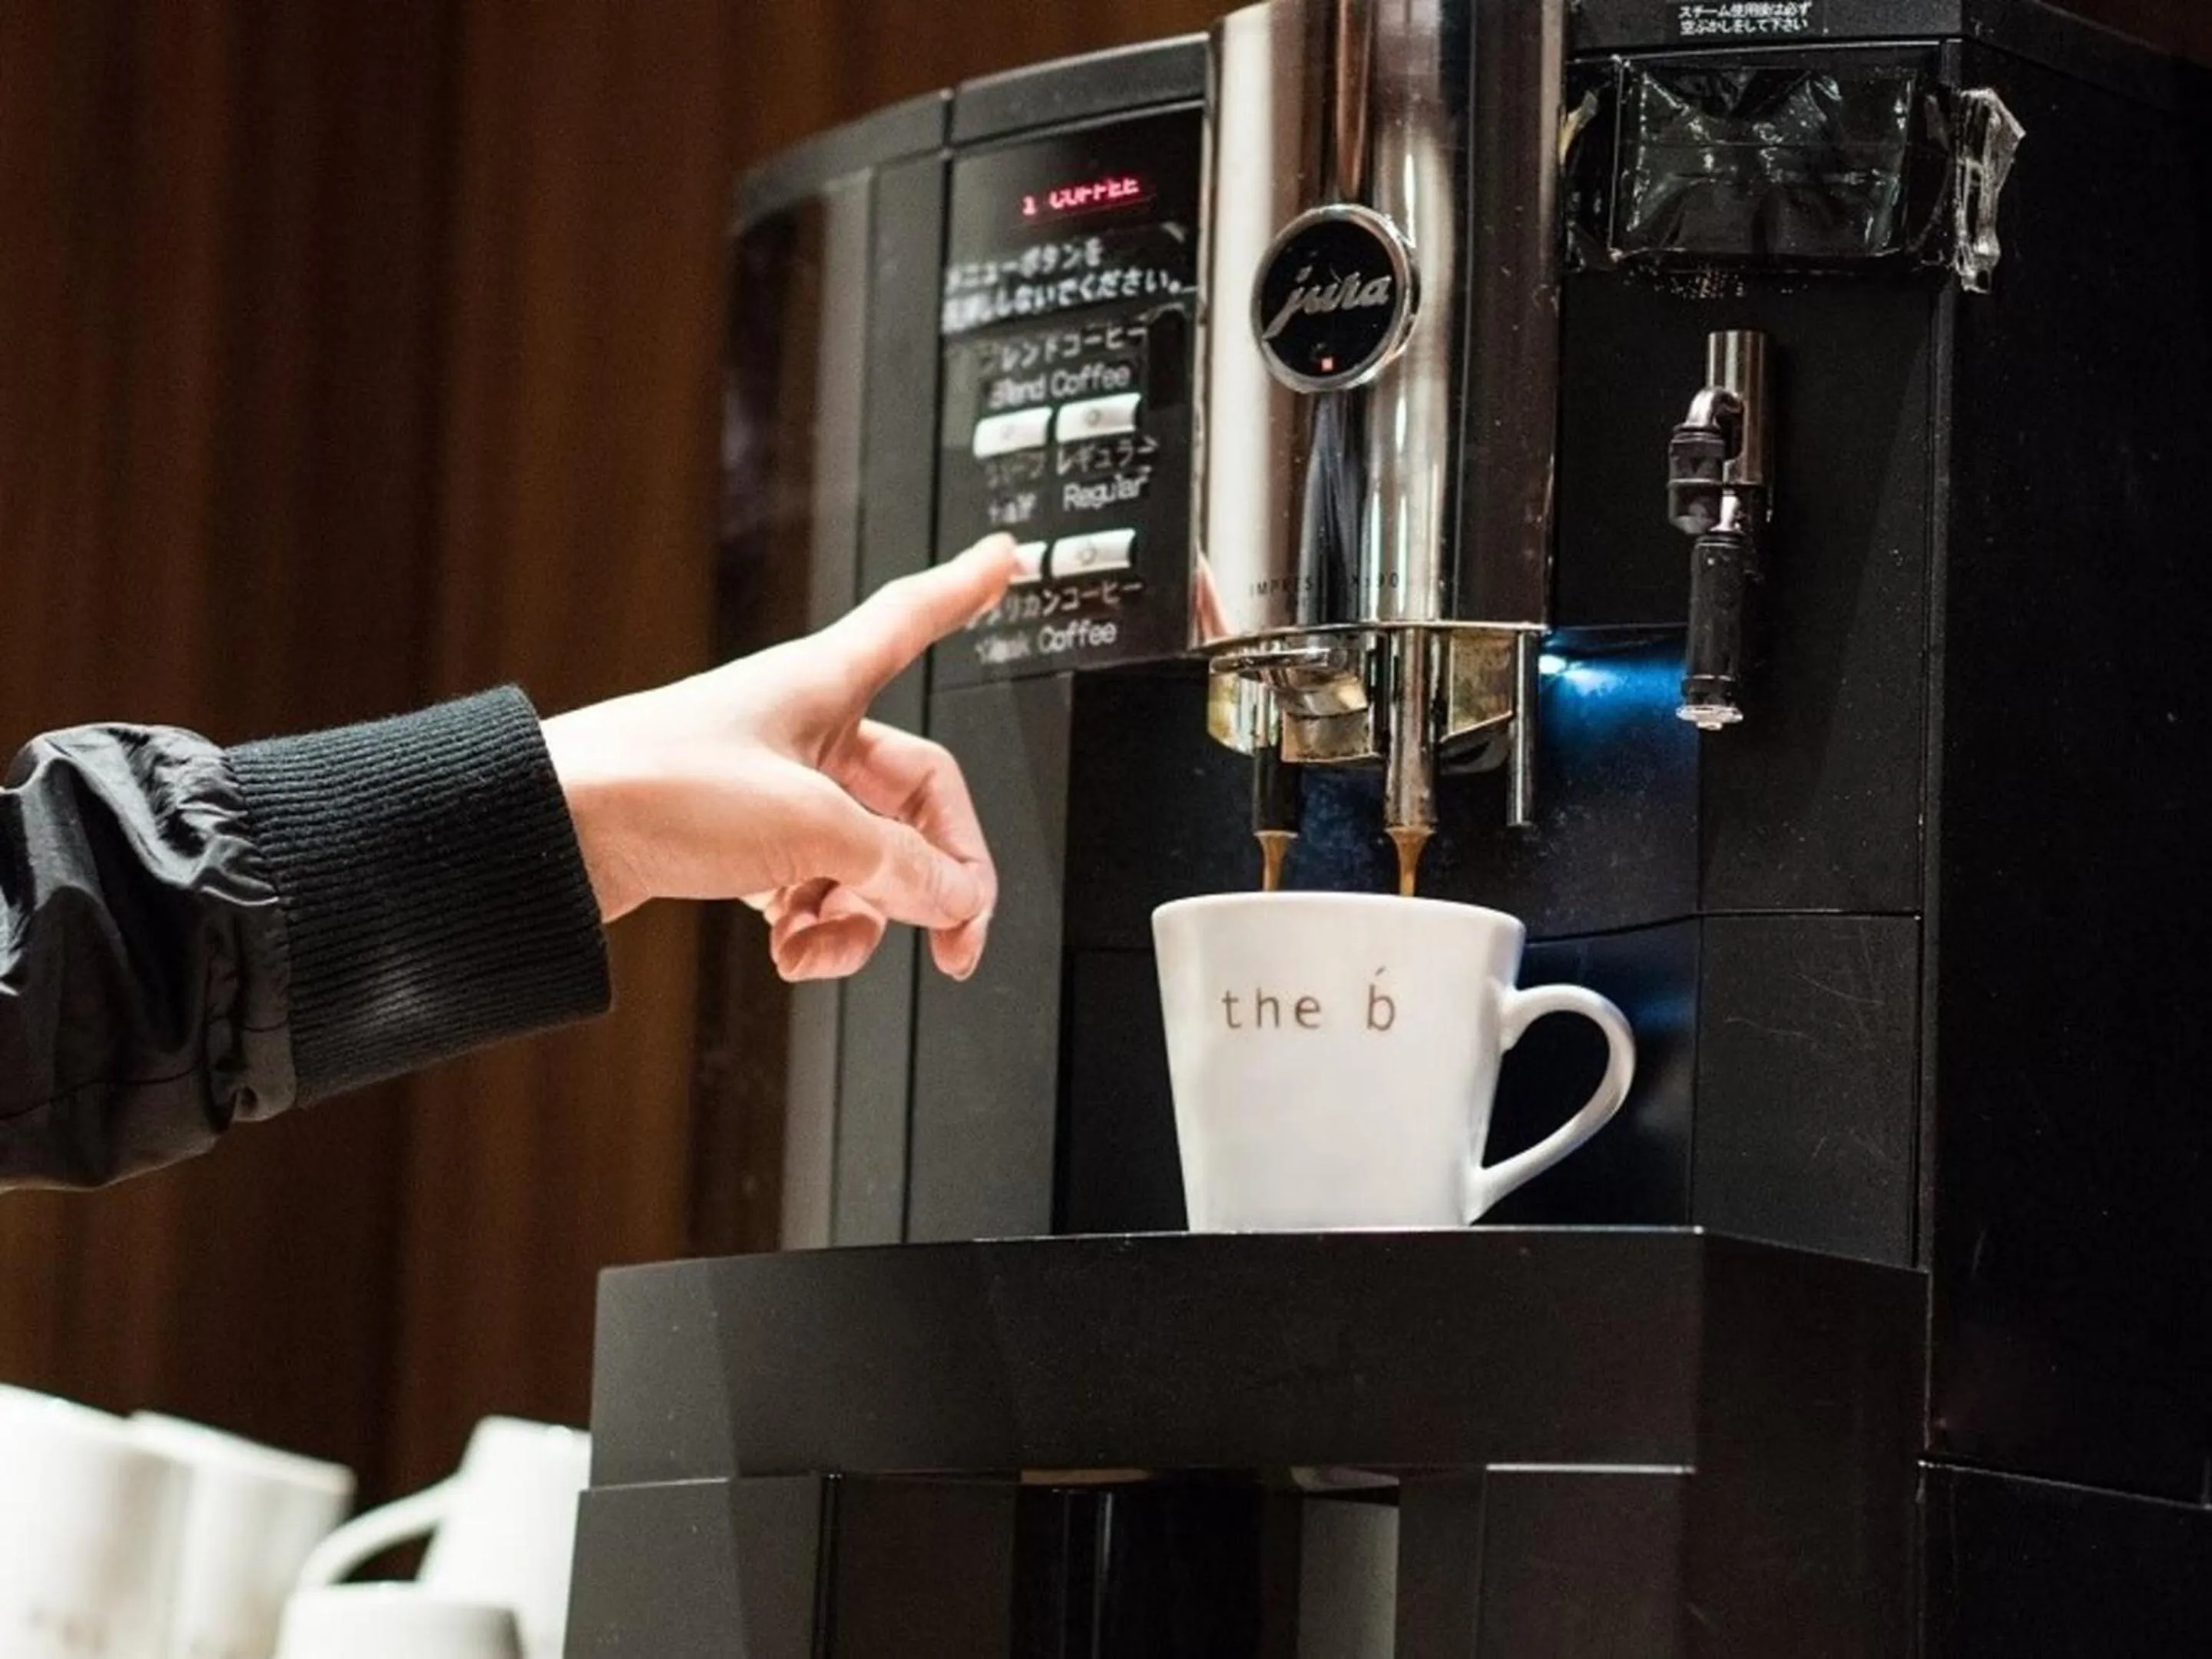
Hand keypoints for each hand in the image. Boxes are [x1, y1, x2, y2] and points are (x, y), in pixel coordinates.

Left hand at [542, 535, 1018, 981]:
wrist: (550, 835)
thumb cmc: (655, 785)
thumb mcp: (806, 826)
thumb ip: (897, 865)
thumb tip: (956, 900)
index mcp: (827, 685)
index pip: (914, 619)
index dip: (964, 591)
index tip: (1003, 558)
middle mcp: (809, 732)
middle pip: (915, 802)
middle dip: (938, 878)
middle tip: (956, 943)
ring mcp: (778, 790)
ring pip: (869, 860)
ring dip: (863, 920)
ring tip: (820, 946)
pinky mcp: (742, 842)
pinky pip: (817, 888)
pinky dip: (814, 929)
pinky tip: (787, 950)